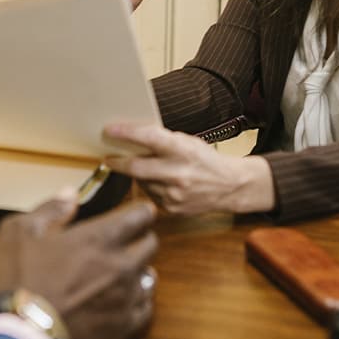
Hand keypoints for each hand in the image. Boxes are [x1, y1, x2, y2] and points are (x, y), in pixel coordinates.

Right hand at [0, 188, 157, 338]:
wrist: (22, 336)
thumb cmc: (18, 280)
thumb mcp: (19, 231)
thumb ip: (50, 209)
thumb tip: (70, 194)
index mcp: (100, 238)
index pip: (140, 215)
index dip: (140, 210)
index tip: (137, 210)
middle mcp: (121, 265)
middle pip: (151, 244)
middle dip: (142, 237)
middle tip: (127, 239)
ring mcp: (125, 299)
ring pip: (150, 277)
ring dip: (139, 271)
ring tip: (124, 272)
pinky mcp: (123, 328)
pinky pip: (144, 310)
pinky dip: (137, 302)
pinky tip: (124, 302)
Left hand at [103, 123, 275, 215]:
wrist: (230, 186)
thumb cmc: (206, 160)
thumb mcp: (188, 143)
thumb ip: (163, 141)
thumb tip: (133, 137)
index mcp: (182, 150)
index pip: (150, 138)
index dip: (127, 133)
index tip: (109, 130)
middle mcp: (178, 173)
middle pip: (137, 168)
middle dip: (117, 163)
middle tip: (107, 158)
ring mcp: (174, 194)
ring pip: (142, 183)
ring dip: (138, 175)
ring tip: (148, 169)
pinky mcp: (172, 208)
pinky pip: (150, 195)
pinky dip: (150, 187)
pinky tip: (160, 183)